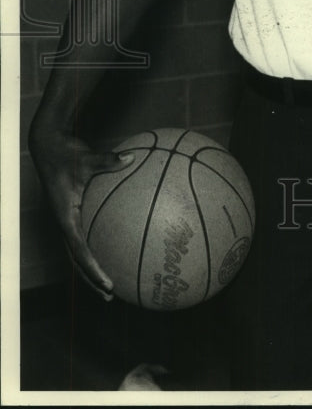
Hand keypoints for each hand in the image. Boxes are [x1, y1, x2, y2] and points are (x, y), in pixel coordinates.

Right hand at [29, 126, 133, 299]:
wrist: (48, 147)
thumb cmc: (66, 154)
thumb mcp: (86, 157)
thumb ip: (108, 161)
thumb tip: (131, 157)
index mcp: (65, 217)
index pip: (80, 251)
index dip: (93, 270)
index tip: (108, 283)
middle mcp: (65, 223)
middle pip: (77, 260)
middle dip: (92, 279)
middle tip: (111, 295)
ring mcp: (67, 220)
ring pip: (78, 252)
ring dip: (92, 269)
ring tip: (112, 283)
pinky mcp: (72, 214)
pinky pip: (85, 235)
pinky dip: (98, 245)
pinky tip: (117, 245)